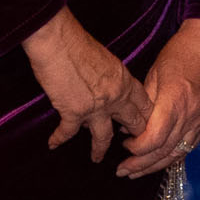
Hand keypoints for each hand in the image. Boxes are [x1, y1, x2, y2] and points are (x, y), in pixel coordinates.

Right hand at [24, 8, 148, 163]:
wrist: (58, 41)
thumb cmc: (77, 42)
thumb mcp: (106, 58)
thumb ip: (111, 77)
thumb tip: (106, 87)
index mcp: (125, 81)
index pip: (144, 105)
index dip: (146, 118)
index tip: (144, 126)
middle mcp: (115, 97)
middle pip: (132, 124)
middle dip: (134, 137)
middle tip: (132, 147)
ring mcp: (95, 107)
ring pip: (103, 137)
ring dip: (99, 150)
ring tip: (97, 158)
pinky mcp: (73, 112)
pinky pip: (67, 132)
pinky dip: (58, 139)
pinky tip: (53, 144)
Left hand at [118, 18, 199, 178]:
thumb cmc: (182, 52)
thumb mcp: (155, 73)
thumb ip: (144, 103)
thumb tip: (129, 125)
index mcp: (174, 103)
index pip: (154, 139)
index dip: (137, 148)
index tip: (124, 145)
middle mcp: (190, 116)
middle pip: (164, 151)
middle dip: (141, 165)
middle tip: (122, 171)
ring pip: (177, 153)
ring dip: (155, 167)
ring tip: (136, 173)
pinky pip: (189, 146)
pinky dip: (172, 158)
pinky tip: (159, 162)